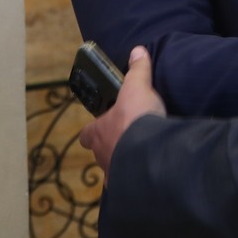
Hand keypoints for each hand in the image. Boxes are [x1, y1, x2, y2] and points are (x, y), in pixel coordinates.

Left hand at [79, 46, 165, 182]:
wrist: (149, 152)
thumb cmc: (135, 119)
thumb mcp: (137, 87)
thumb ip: (137, 70)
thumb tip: (137, 51)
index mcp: (98, 132)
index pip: (87, 133)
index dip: (93, 129)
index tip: (102, 125)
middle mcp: (102, 154)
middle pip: (101, 152)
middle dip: (112, 146)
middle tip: (128, 139)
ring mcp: (115, 172)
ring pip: (115, 168)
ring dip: (125, 163)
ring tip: (141, 156)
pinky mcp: (130, 185)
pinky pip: (131, 181)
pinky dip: (138, 177)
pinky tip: (149, 171)